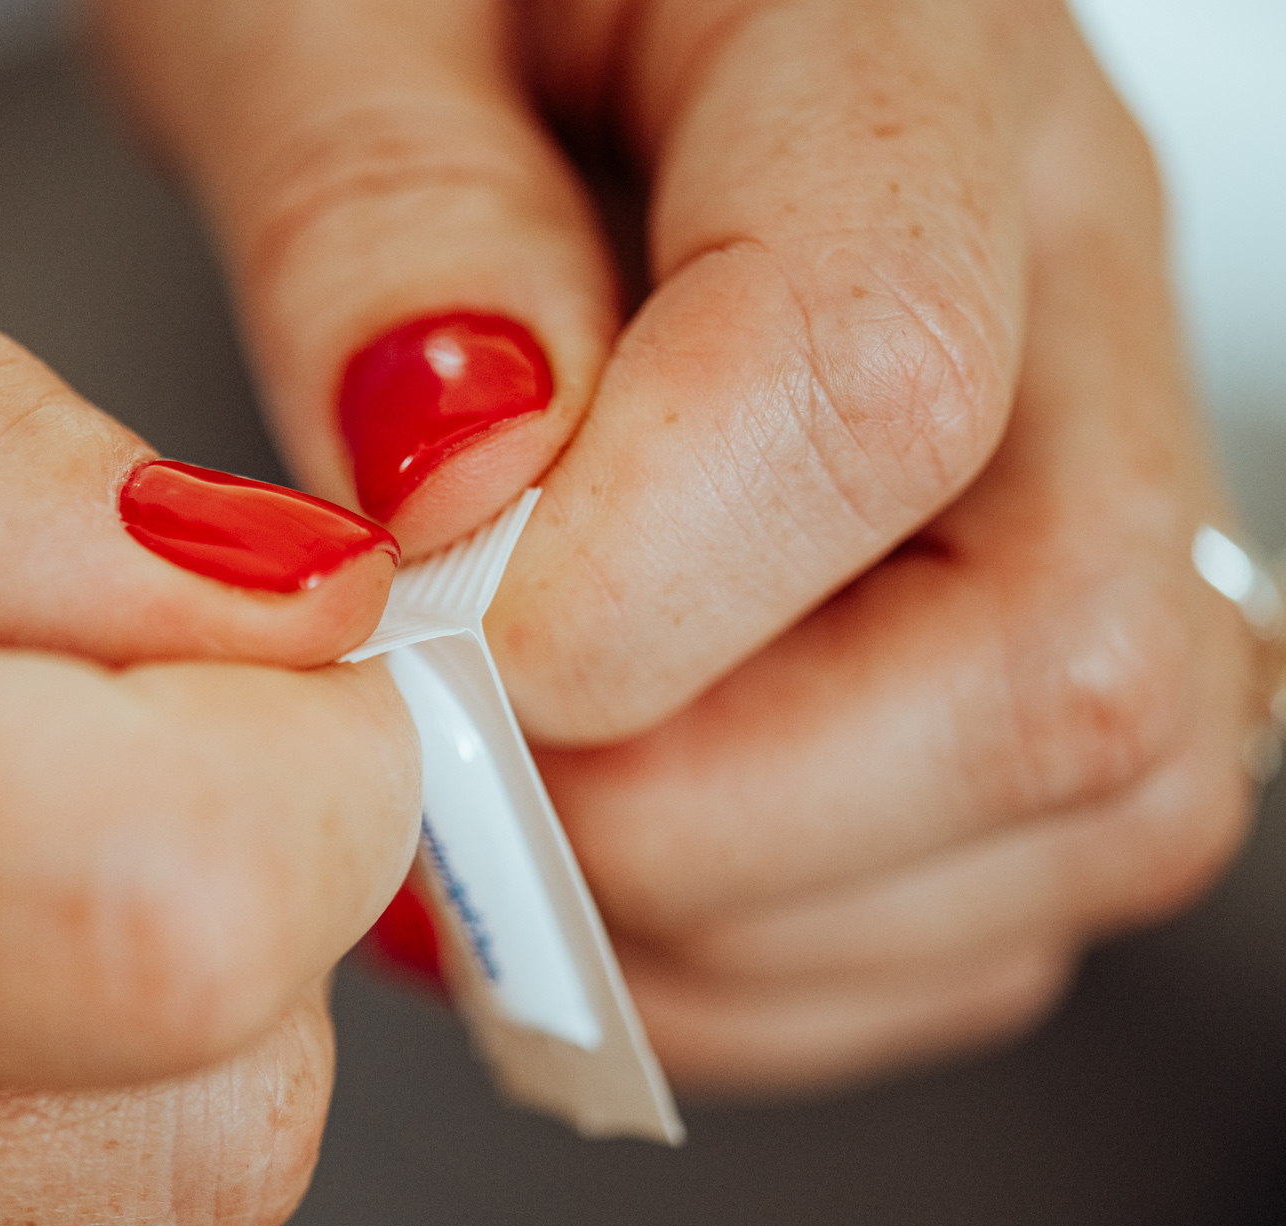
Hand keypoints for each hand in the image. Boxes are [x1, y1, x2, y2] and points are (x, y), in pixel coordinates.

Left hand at [99, 0, 1257, 1092]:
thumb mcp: (306, 13)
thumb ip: (380, 223)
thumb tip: (465, 507)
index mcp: (894, 35)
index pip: (881, 383)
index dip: (633, 599)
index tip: (419, 655)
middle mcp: (1054, 253)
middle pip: (1064, 658)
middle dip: (709, 820)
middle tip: (452, 789)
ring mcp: (1070, 444)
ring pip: (1089, 804)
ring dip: (747, 922)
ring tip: (503, 852)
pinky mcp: (1015, 599)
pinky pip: (1004, 879)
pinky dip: (779, 960)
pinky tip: (599, 887)